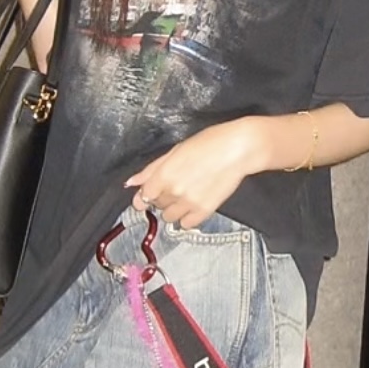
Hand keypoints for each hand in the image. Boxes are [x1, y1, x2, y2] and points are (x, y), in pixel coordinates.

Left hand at [126, 120, 259, 228]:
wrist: (237, 150)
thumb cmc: (208, 143)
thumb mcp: (175, 151)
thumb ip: (151, 169)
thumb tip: (131, 182)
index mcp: (163, 175)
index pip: (144, 196)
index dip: (147, 194)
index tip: (153, 191)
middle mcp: (173, 192)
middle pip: (157, 205)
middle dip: (163, 197)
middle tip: (178, 184)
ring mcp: (189, 203)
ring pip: (170, 217)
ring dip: (174, 209)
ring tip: (187, 194)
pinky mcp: (205, 211)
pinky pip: (187, 224)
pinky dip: (188, 217)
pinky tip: (194, 204)